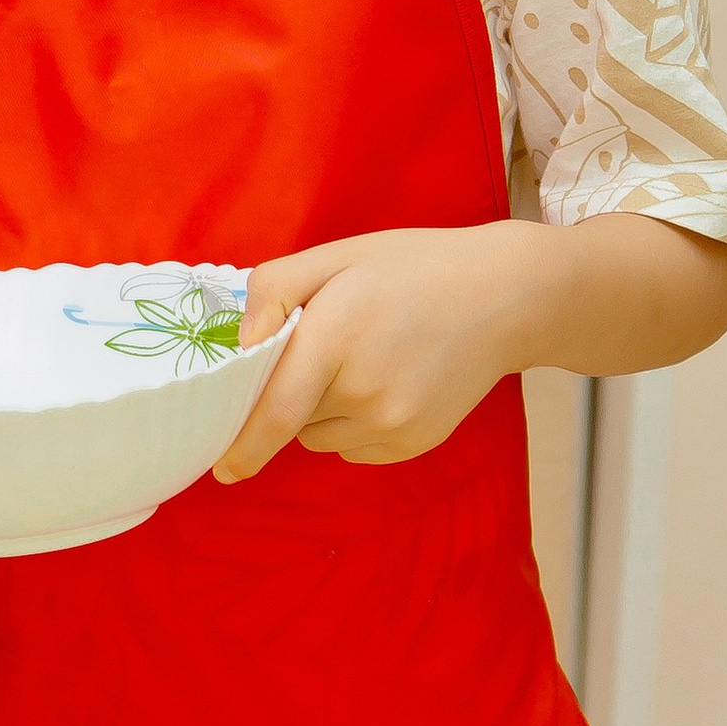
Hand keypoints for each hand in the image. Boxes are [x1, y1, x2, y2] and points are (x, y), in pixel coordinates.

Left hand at [214, 223, 550, 483]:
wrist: (505, 298)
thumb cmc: (412, 268)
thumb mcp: (336, 256)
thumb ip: (274, 291)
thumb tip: (242, 345)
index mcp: (336, 338)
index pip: (276, 411)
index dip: (243, 446)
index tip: (221, 469)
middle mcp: (365, 392)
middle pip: (293, 417)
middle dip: (292, 390)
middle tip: (329, 344)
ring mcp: (395, 424)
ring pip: (320, 437)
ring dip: (321, 410)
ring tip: (363, 359)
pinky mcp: (415, 443)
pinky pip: (353, 448)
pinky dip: (352, 425)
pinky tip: (386, 382)